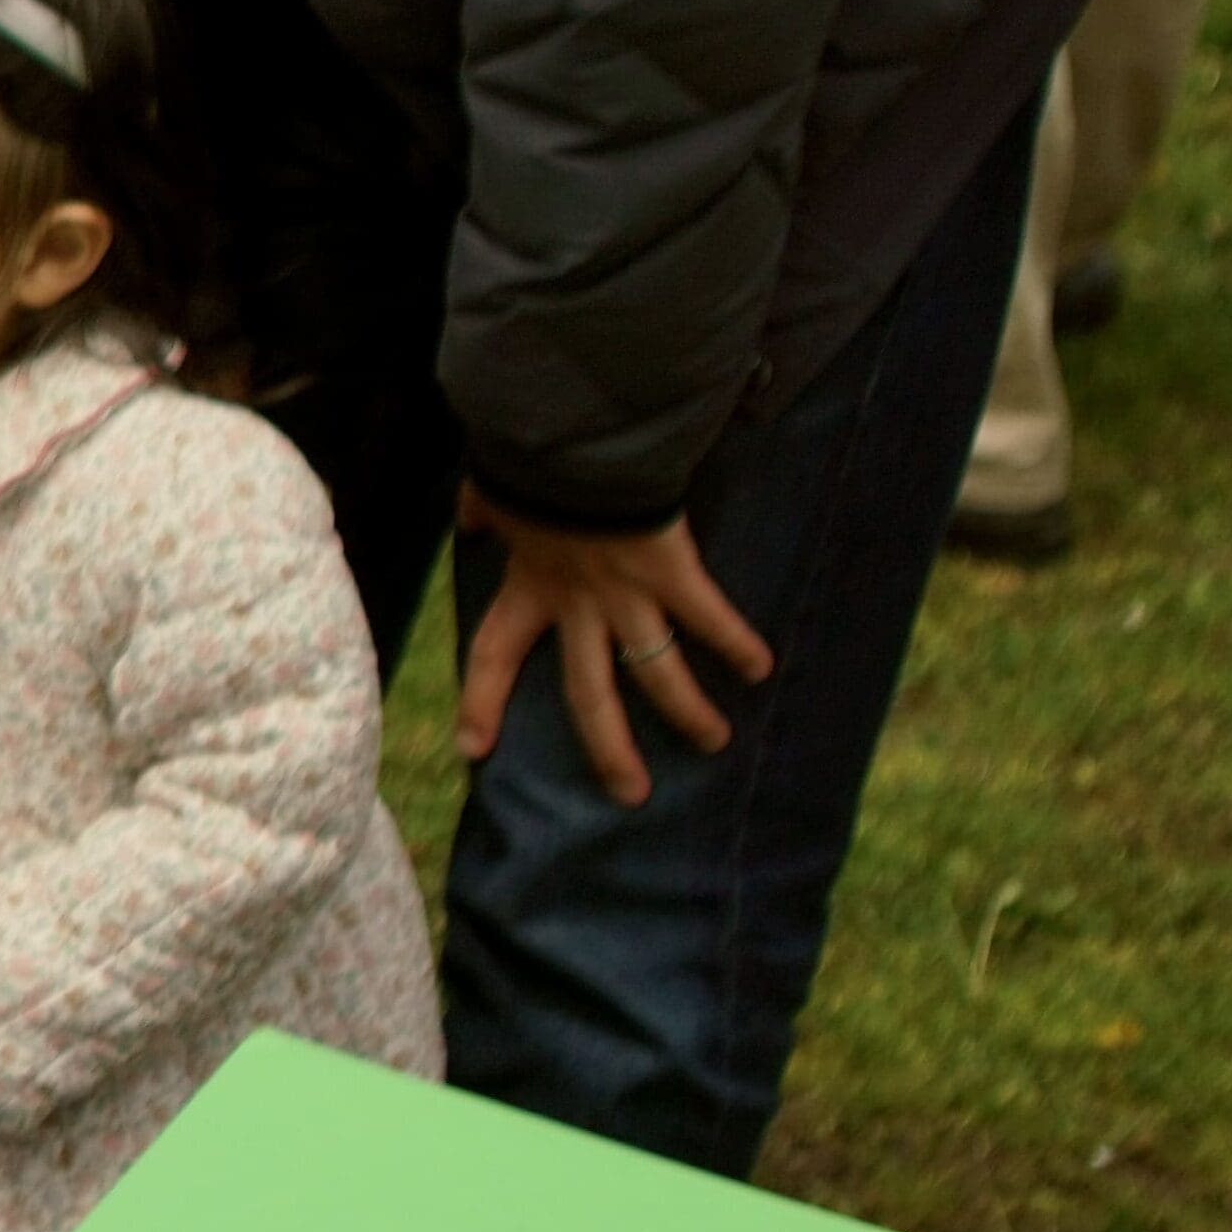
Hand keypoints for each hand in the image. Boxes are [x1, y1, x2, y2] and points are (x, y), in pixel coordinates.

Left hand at [450, 491, 769, 808]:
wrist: (573, 438)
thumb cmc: (532, 459)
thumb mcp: (494, 491)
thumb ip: (483, 513)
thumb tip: (470, 521)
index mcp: (528, 588)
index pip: (493, 655)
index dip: (481, 702)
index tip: (474, 749)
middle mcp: (575, 605)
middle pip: (587, 693)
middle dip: (609, 747)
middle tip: (630, 792)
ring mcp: (624, 595)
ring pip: (656, 671)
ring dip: (687, 710)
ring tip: (714, 740)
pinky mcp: (670, 571)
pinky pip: (708, 616)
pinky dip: (736, 641)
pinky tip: (761, 668)